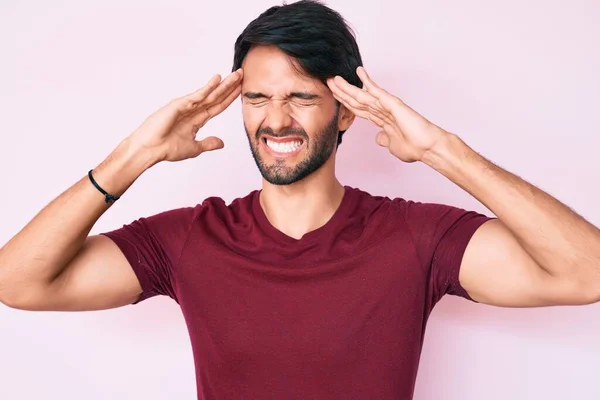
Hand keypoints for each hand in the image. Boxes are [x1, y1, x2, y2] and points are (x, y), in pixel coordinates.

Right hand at [128, 69, 242, 162]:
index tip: (242, 89)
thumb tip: (222, 143)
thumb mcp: (194, 147)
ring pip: (210, 94)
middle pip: (216, 96)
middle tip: (242, 74)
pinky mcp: (179, 105)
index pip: (218, 106)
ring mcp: (186, 106)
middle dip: (230, 86)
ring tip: (236, 74)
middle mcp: (193, 110)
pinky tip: (217, 79)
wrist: (150, 150)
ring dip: (224, 84)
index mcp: (197, 119)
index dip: (230, 98)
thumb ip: (208, 143)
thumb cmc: (166, 148)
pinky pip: (196, 95)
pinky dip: (207, 87)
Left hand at [327, 66, 446, 162]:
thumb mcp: (393, 145)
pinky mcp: (393, 104)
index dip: (345, 102)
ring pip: (362, 95)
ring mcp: (387, 106)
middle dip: (341, 92)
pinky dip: (367, 81)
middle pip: (356, 99)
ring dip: (347, 87)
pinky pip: (377, 91)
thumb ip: (385, 139)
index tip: (333, 96)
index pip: (358, 109)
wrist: (428, 148)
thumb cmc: (415, 147)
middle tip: (327, 82)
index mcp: (381, 120)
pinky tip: (358, 72)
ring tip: (333, 79)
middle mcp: (383, 110)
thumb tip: (378, 138)